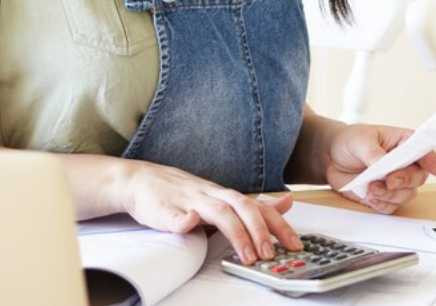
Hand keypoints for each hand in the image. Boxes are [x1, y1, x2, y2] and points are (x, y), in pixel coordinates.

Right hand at [115, 160, 303, 264]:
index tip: (294, 244)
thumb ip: (251, 203)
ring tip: (247, 254)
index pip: (257, 207)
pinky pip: (174, 214)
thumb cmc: (181, 192)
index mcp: (224, 196)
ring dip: (235, 233)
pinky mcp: (164, 208)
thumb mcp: (221, 196)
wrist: (140, 181)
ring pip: (216, 212)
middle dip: (260, 231)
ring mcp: (188, 201)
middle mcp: (211, 195)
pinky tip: (188, 223)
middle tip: (271, 254)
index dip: (278, 225)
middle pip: (242, 207)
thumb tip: (286, 203)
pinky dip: (182, 219)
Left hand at [324, 125, 435, 213]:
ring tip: (372, 188)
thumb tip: (384, 164)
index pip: (424, 151)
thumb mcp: (360, 140)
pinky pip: (391, 206)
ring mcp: (394, 181)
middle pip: (418, 177)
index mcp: (403, 143)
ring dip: (390, 194)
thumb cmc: (349, 141)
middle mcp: (403, 164)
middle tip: (389, 180)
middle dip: (405, 181)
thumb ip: (374, 153)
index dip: (433, 161)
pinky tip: (370, 197)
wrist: (329, 156)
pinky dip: (381, 204)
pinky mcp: (383, 195)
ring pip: (406, 194)